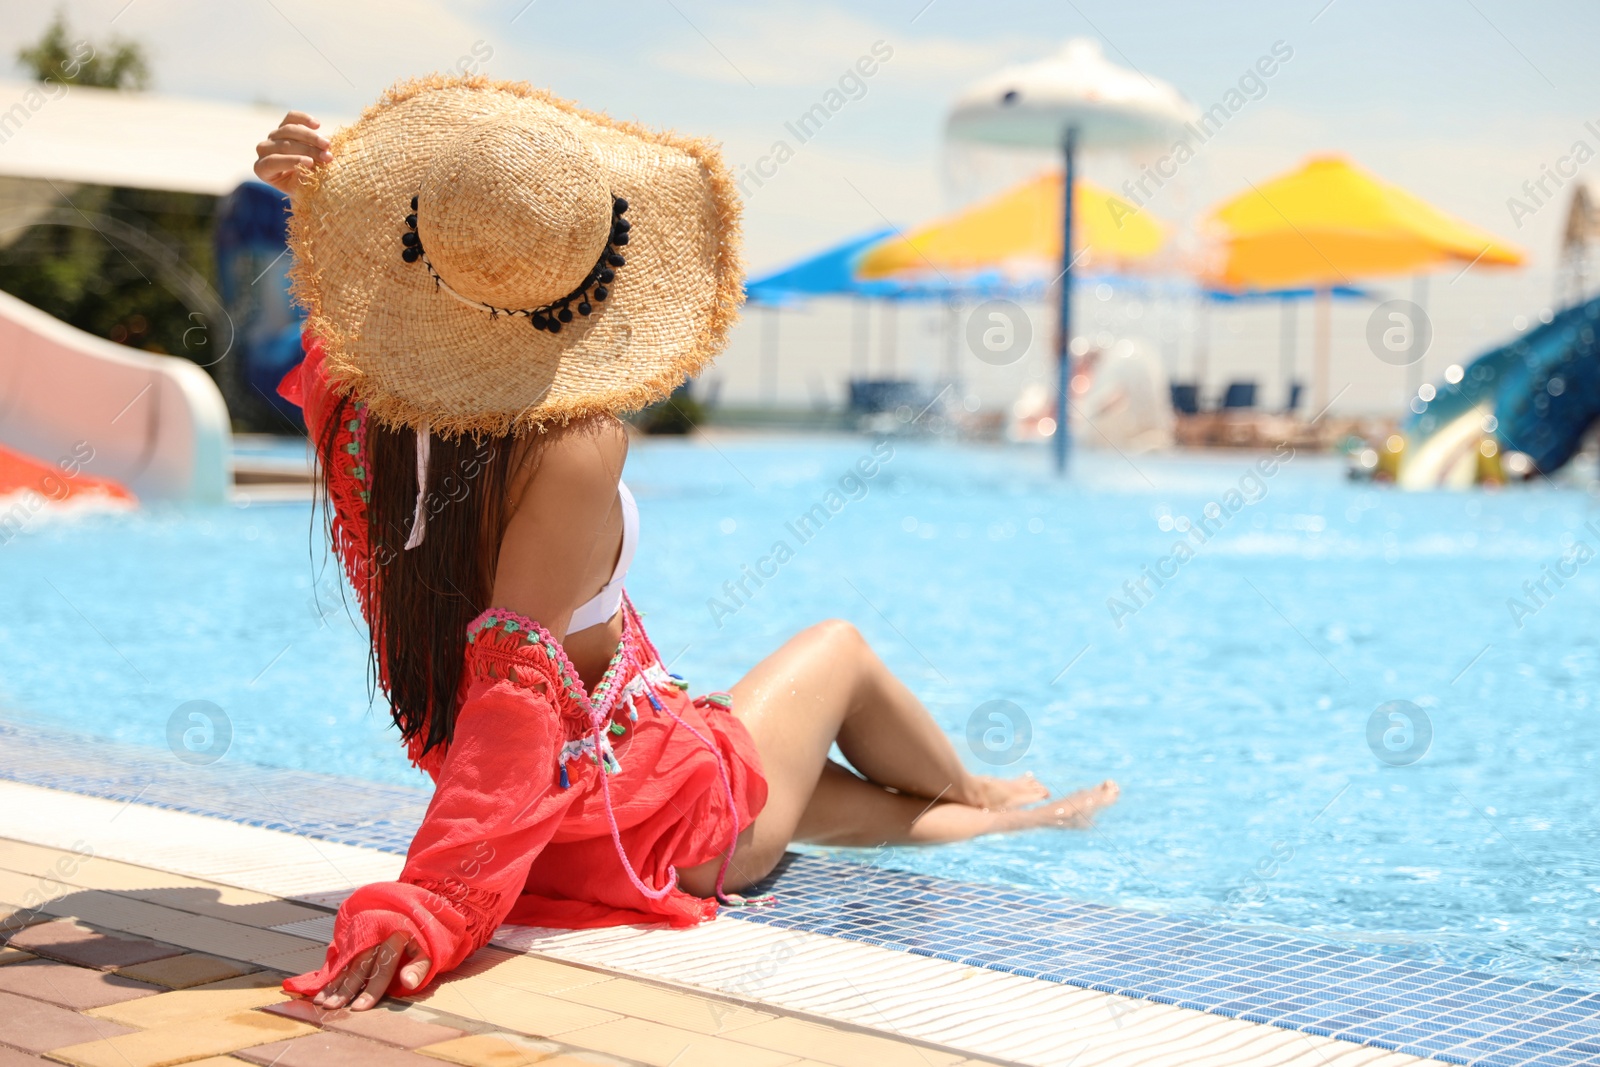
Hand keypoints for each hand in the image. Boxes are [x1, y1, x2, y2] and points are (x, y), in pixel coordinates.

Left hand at [254, 110, 330, 196]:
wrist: (305, 178)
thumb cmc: (302, 187)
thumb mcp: (300, 188)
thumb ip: (302, 179)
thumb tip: (310, 168)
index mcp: (262, 169)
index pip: (273, 162)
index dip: (291, 161)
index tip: (311, 163)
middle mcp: (264, 150)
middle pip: (283, 145)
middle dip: (308, 150)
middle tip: (328, 157)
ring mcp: (273, 136)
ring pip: (288, 130)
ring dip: (311, 137)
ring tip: (328, 145)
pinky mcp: (284, 125)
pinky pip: (291, 117)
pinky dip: (304, 119)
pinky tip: (317, 124)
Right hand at [310, 931, 430, 1010]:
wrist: (409, 913)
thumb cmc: (420, 938)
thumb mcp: (428, 950)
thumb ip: (418, 967)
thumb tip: (408, 983)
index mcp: (396, 936)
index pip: (383, 967)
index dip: (371, 989)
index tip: (359, 1008)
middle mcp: (376, 936)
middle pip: (360, 966)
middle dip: (345, 989)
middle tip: (332, 1008)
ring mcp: (363, 937)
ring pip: (347, 963)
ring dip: (334, 984)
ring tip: (322, 1002)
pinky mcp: (355, 939)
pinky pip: (341, 959)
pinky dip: (331, 975)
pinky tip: (321, 989)